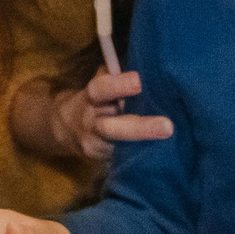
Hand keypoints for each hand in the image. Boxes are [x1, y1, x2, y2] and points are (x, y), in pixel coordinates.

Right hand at [50, 70, 173, 160]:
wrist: (66, 128)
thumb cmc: (96, 101)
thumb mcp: (100, 89)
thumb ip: (117, 83)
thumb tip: (151, 72)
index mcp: (90, 99)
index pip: (100, 90)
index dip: (118, 85)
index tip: (138, 81)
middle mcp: (90, 124)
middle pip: (111, 128)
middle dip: (140, 128)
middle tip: (168, 126)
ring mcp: (94, 145)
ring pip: (117, 148)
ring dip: (144, 146)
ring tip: (168, 141)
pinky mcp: (100, 161)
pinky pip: (121, 159)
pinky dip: (141, 157)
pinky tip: (162, 155)